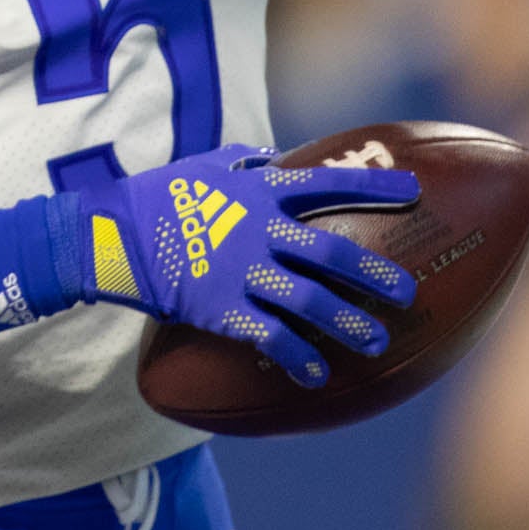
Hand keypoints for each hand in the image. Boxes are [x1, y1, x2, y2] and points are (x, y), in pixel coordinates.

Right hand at [64, 144, 418, 386]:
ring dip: (349, 323)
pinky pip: (271, 337)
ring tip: (378, 342)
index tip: (414, 193)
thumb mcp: (205, 165)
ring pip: (310, 302)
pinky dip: (298, 356)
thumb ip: (245, 160)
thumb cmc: (160, 195)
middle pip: (331, 252)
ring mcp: (243, 272)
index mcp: (259, 191)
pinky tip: (317, 374)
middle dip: (374, 272)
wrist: (114, 234)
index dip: (373, 188)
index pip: (327, 185)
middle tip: (406, 291)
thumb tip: (275, 155)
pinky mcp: (224, 309)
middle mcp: (260, 230)